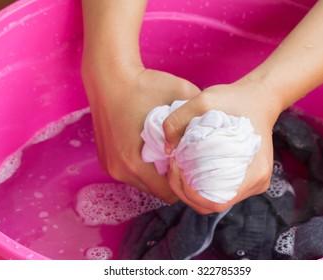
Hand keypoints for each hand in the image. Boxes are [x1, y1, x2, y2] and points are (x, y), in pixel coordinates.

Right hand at [82, 63, 199, 202]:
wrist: (108, 76)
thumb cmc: (144, 85)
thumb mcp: (180, 93)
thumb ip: (200, 114)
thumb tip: (218, 129)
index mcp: (135, 163)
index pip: (168, 193)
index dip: (183, 181)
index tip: (190, 165)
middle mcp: (120, 170)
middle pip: (155, 190)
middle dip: (169, 178)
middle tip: (179, 158)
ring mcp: (110, 166)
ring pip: (142, 182)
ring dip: (154, 173)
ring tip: (164, 152)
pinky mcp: (105, 160)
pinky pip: (130, 172)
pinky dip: (141, 165)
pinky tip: (148, 148)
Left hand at [163, 80, 282, 212]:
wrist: (257, 98)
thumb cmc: (233, 100)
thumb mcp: (203, 101)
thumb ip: (178, 120)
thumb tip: (167, 149)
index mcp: (254, 171)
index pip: (215, 201)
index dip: (189, 191)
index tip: (177, 166)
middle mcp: (256, 183)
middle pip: (211, 204)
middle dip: (184, 191)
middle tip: (173, 166)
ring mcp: (252, 184)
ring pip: (213, 200)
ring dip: (191, 189)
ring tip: (180, 165)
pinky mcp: (246, 180)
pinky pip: (218, 191)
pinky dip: (200, 184)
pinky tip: (191, 166)